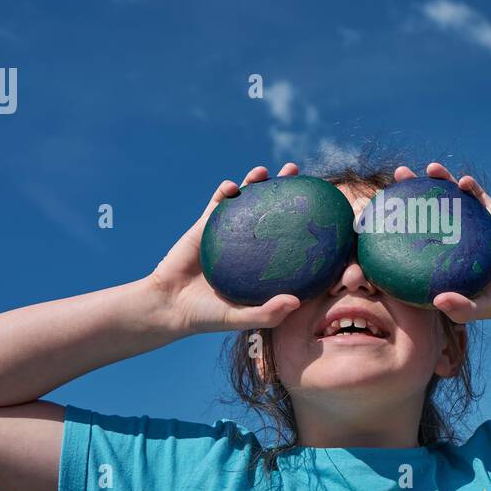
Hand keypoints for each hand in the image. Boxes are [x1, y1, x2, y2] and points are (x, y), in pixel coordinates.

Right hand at [149, 162, 302, 335]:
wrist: (169, 305)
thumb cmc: (207, 316)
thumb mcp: (240, 318)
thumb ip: (267, 313)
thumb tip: (296, 301)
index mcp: (263, 264)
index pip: (290, 238)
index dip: (305, 221)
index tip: (321, 207)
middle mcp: (249, 244)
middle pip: (271, 210)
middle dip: (284, 189)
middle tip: (296, 172)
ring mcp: (228, 232)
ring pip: (246, 200)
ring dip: (255, 182)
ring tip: (264, 171)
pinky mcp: (206, 225)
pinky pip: (217, 203)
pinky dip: (224, 191)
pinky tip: (231, 186)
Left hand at [395, 162, 490, 323]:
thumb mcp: (484, 308)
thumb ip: (463, 308)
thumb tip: (438, 301)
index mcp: (445, 257)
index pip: (416, 238)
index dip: (398, 225)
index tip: (381, 213)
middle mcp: (455, 237)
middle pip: (428, 209)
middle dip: (412, 191)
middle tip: (399, 176)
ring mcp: (473, 224)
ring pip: (452, 197)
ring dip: (440, 180)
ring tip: (430, 168)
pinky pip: (479, 197)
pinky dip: (471, 187)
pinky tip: (463, 181)